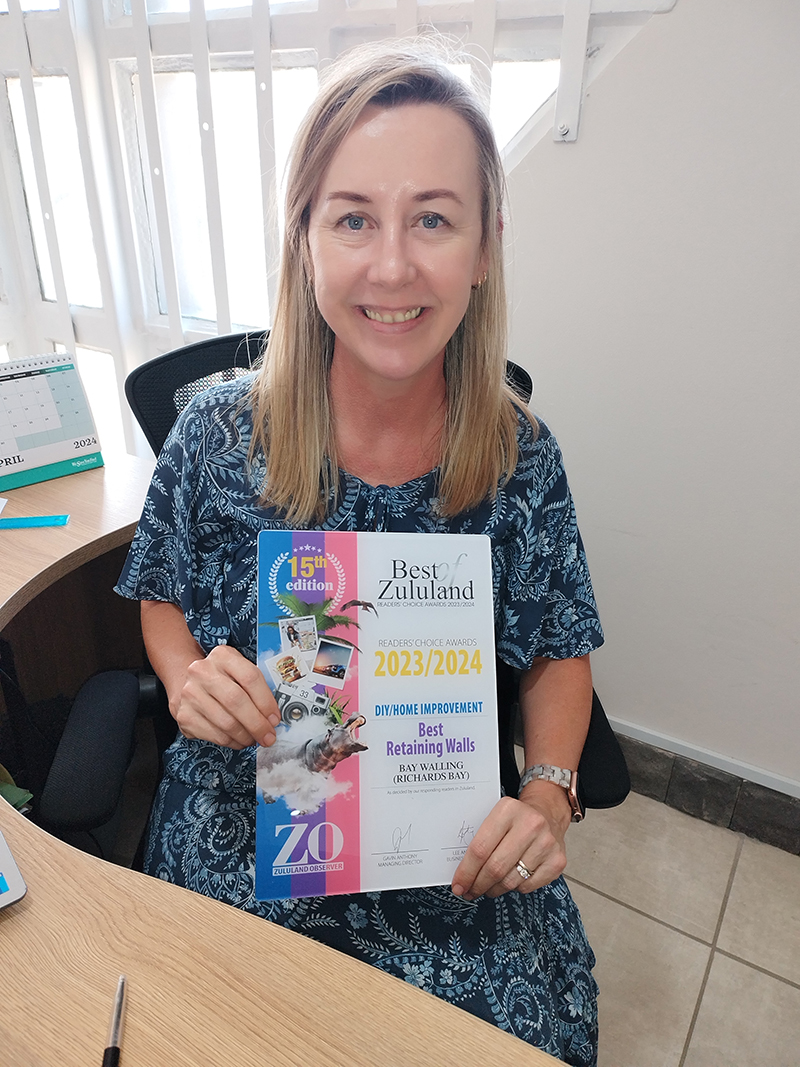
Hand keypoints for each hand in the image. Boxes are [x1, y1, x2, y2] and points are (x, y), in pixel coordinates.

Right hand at [172, 644, 280, 749]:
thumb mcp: (238, 671)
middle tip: (268, 736)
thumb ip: (256, 688)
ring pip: (226, 722)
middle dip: (257, 724)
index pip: (250, 677)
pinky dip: (231, 742)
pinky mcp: (184, 715)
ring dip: (245, 736)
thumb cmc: (221, 679)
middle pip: (236, 701)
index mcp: (223, 656)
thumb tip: (273, 716)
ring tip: (253, 739)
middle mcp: (203, 672)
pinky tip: (238, 740)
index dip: (266, 701)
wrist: (188, 682)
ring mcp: (191, 693)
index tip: (275, 718)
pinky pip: (214, 735)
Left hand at [451, 781, 570, 900]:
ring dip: (494, 889)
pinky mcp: (557, 861)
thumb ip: (479, 839)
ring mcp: (546, 844)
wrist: (548, 813)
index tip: (458, 885)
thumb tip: (462, 873)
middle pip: (495, 868)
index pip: (480, 849)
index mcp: (508, 810)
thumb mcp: (496, 816)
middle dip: (478, 885)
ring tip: (487, 888)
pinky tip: (510, 880)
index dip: (466, 872)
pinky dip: (514, 888)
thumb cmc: (516, 818)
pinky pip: (527, 886)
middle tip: (469, 891)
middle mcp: (530, 825)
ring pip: (510, 881)